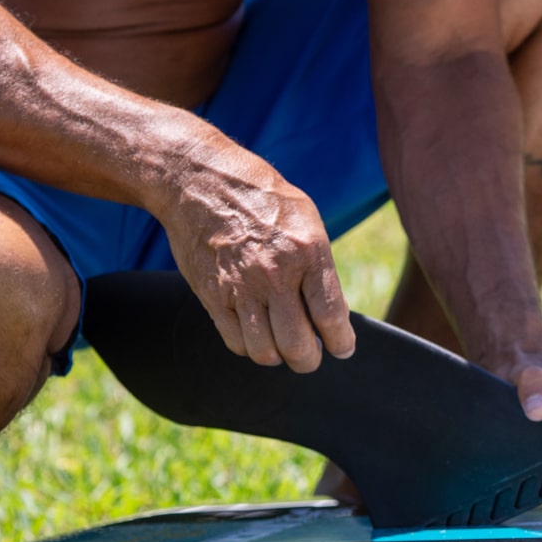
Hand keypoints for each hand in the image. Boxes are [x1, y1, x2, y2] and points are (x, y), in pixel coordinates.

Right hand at [163, 146, 354, 372]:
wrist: (200, 181)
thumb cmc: (261, 199)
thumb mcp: (306, 221)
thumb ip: (320, 267)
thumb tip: (332, 315)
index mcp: (307, 252)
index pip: (331, 316)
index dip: (340, 342)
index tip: (341, 349)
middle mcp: (275, 274)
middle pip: (298, 346)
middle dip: (309, 360)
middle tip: (310, 355)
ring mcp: (241, 288)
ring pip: (265, 352)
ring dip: (278, 357)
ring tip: (282, 346)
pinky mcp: (213, 296)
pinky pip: (235, 342)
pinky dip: (250, 347)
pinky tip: (257, 334)